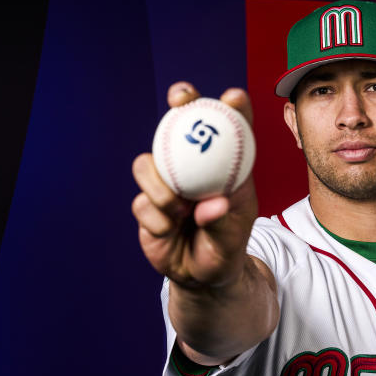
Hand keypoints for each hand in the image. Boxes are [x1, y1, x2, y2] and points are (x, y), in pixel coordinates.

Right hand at [132, 82, 257, 288]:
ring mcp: (163, 185)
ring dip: (159, 185)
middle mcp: (190, 169)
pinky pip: (142, 204)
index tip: (233, 96)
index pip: (228, 129)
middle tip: (181, 100)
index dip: (230, 107)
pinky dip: (157, 218)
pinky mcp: (146, 207)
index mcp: (221, 168)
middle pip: (179, 125)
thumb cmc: (226, 248)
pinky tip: (169, 231)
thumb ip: (222, 220)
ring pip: (146, 165)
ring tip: (178, 209)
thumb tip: (212, 205)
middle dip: (180, 103)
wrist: (203, 278)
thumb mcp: (233, 238)